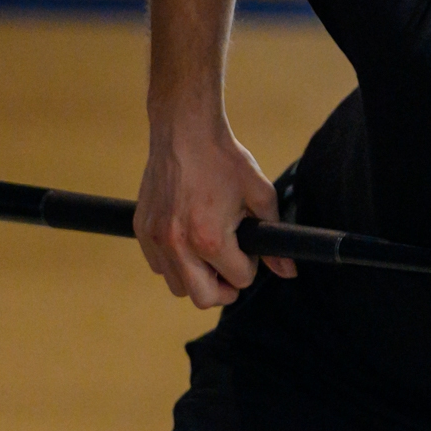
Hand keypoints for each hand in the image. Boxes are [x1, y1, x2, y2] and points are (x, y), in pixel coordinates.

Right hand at [135, 123, 294, 308]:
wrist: (185, 131)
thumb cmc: (224, 159)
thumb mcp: (260, 195)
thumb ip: (274, 237)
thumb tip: (288, 271)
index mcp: (210, 239)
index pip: (239, 280)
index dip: (250, 266)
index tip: (248, 246)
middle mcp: (178, 245)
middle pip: (203, 298)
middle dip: (224, 288)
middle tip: (231, 269)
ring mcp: (156, 239)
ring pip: (178, 286)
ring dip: (197, 277)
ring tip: (210, 251)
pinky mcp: (141, 230)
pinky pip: (158, 266)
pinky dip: (174, 262)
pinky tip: (188, 239)